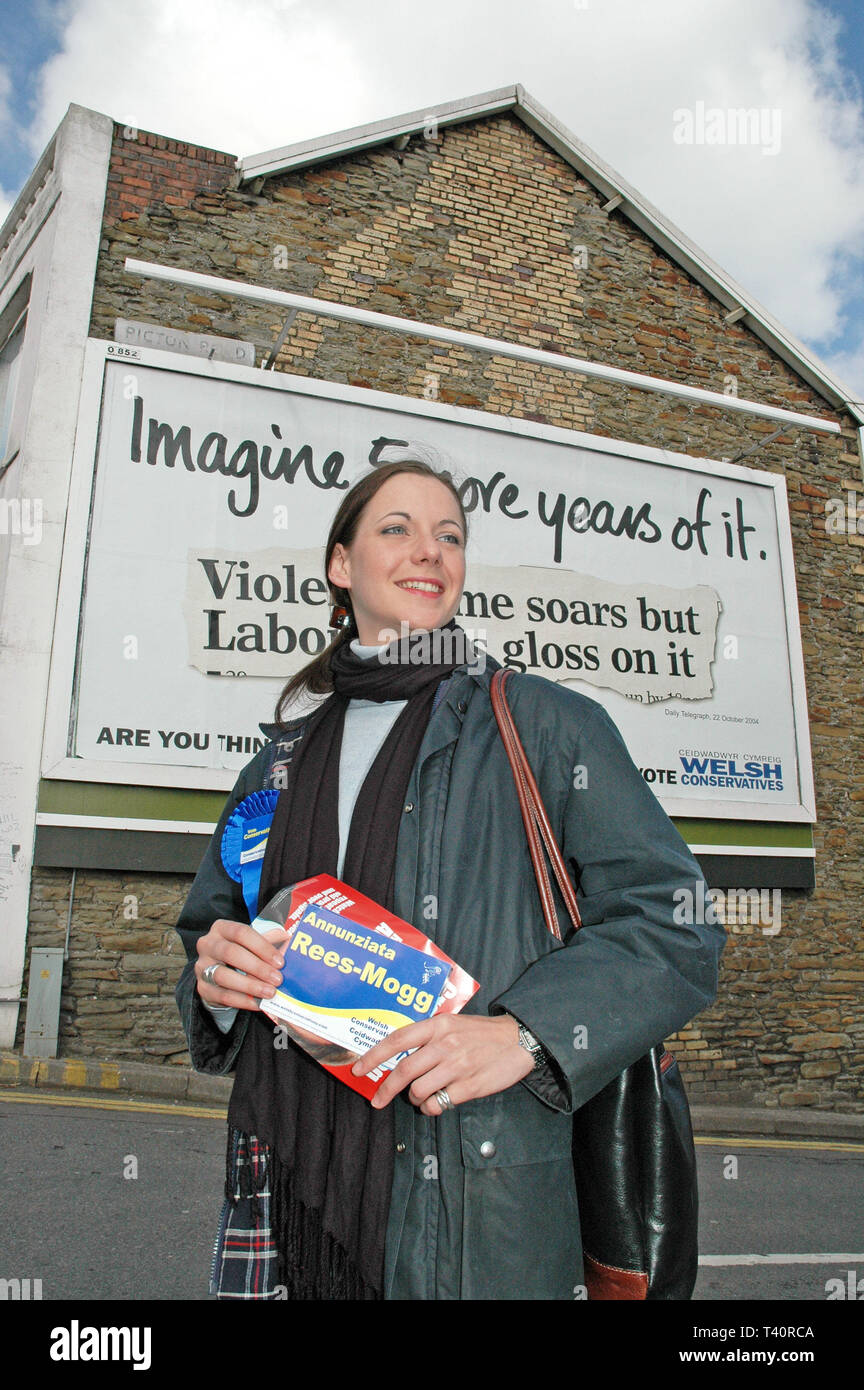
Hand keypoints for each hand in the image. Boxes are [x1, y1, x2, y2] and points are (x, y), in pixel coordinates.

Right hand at [195, 918, 287, 1012]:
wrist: (218, 974)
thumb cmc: (241, 953)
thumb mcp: (252, 942)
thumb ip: (268, 939)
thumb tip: (288, 937)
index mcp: (221, 928)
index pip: (241, 932)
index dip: (262, 947)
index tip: (280, 961)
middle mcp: (207, 944)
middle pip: (230, 953)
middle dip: (257, 967)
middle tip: (278, 979)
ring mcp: (201, 967)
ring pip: (223, 975)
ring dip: (250, 985)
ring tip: (270, 992)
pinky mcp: (202, 988)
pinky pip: (221, 995)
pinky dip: (242, 1000)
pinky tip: (258, 1003)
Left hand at [352, 1013, 534, 1114]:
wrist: (518, 1040)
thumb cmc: (481, 1033)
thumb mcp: (453, 1023)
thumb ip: (428, 1035)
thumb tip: (398, 1054)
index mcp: (437, 1026)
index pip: (397, 1040)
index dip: (374, 1056)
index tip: (358, 1069)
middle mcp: (444, 1045)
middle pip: (403, 1071)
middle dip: (385, 1090)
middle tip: (377, 1100)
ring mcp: (457, 1067)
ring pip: (418, 1091)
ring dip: (415, 1099)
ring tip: (423, 1095)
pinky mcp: (469, 1087)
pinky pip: (437, 1105)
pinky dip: (432, 1107)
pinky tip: (438, 1101)